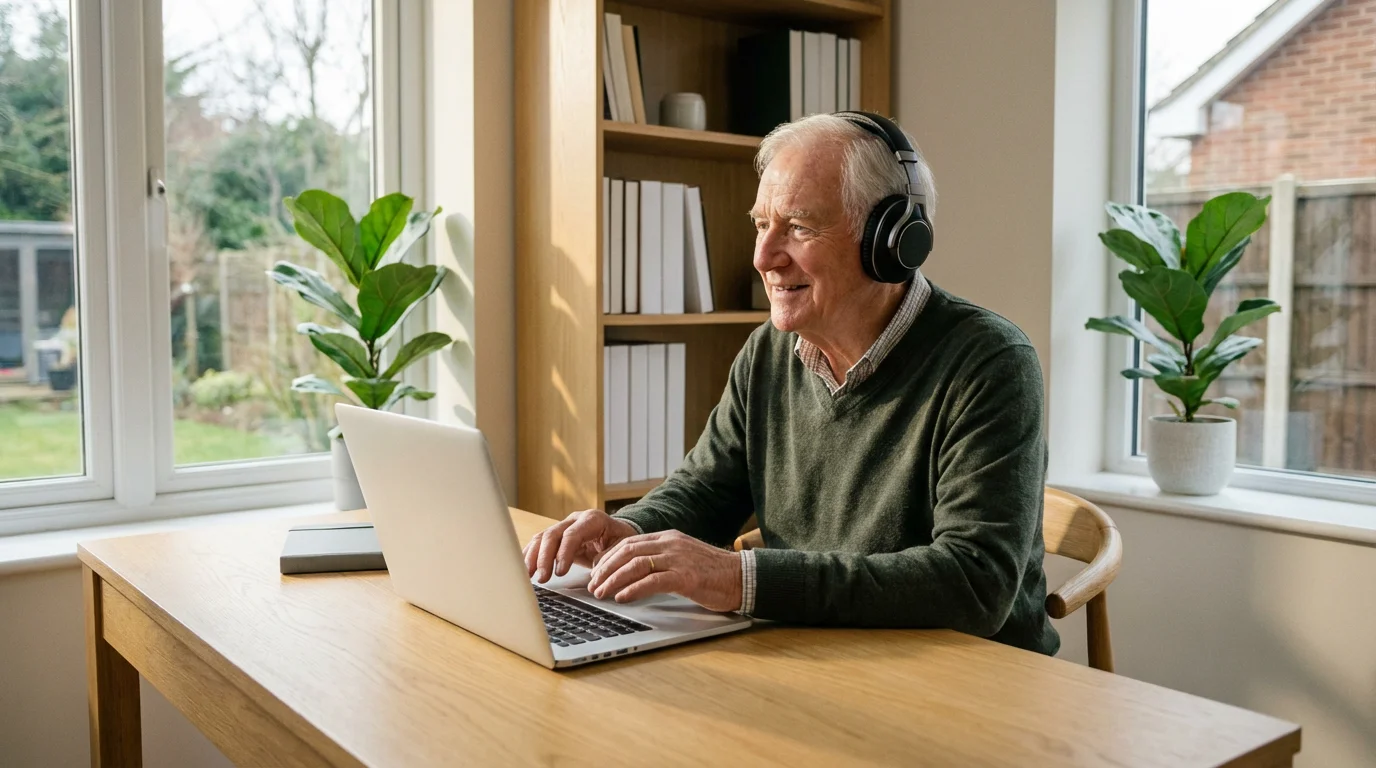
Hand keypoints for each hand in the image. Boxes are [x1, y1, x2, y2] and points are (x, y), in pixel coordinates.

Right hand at [523, 509, 638, 582]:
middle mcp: (574, 520)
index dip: (563, 553)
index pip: (572, 534)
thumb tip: (596, 568)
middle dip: (544, 557)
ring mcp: (563, 527)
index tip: (560, 572)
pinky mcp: (557, 537)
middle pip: (552, 535)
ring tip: (528, 576)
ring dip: (533, 557)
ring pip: (542, 538)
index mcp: (592, 519)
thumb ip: (610, 556)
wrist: (619, 532)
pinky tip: (525, 569)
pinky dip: (531, 556)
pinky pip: (539, 544)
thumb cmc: (622, 540)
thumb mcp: (623, 547)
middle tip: (542, 578)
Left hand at [587, 530, 742, 612]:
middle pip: (627, 551)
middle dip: (605, 569)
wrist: (741, 577)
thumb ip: (660, 560)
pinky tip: (622, 597)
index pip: (628, 543)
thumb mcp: (682, 559)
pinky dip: (633, 589)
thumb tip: (632, 573)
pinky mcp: (686, 577)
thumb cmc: (712, 573)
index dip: (607, 558)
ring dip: (613, 580)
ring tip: (601, 593)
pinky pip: (653, 581)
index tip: (595, 572)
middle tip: (592, 585)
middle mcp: (670, 544)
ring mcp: (678, 559)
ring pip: (636, 564)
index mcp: (668, 538)